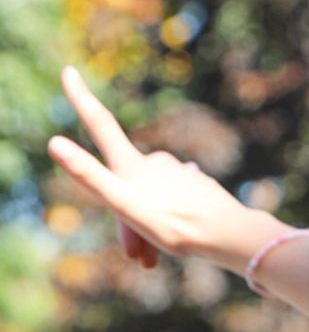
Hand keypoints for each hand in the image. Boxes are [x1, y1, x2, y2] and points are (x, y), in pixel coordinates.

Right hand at [48, 67, 282, 273]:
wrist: (232, 235)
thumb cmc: (176, 225)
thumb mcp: (126, 206)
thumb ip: (91, 177)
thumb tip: (54, 143)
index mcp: (133, 164)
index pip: (100, 125)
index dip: (80, 98)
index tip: (68, 69)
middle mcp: (155, 162)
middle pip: (127, 186)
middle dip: (126, 221)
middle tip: (137, 259)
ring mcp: (179, 173)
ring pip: (152, 200)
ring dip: (147, 228)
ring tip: (153, 262)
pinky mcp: (198, 186)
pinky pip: (175, 204)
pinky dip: (169, 224)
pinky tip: (177, 242)